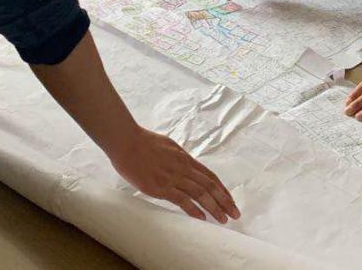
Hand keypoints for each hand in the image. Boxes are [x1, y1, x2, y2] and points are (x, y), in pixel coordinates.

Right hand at [110, 128, 239, 222]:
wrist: (126, 142)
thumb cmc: (143, 142)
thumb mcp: (168, 146)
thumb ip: (179, 157)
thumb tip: (186, 164)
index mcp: (185, 158)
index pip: (209, 176)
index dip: (222, 190)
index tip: (230, 200)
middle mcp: (183, 168)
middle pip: (209, 186)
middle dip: (224, 201)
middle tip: (235, 214)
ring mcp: (172, 177)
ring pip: (200, 193)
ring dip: (214, 207)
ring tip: (223, 219)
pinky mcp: (160, 186)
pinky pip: (182, 200)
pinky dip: (194, 209)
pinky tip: (202, 218)